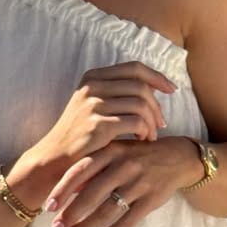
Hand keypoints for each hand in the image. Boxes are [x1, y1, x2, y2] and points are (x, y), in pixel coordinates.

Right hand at [24, 61, 176, 180]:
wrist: (54, 159)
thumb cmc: (79, 134)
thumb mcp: (92, 105)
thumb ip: (116, 92)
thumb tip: (154, 87)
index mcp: (93, 77)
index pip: (134, 68)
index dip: (157, 77)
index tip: (172, 89)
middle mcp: (92, 86)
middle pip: (141, 86)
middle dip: (156, 106)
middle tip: (161, 124)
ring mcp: (93, 104)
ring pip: (141, 105)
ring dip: (152, 122)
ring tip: (150, 136)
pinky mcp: (98, 125)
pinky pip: (136, 122)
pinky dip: (145, 132)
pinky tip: (142, 141)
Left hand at [44, 136, 202, 226]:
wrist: (177, 157)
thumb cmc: (137, 155)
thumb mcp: (116, 151)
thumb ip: (93, 166)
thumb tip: (66, 189)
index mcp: (112, 150)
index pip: (81, 170)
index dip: (63, 190)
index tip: (48, 207)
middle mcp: (124, 165)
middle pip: (92, 194)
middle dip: (71, 214)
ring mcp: (139, 183)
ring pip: (108, 210)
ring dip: (87, 226)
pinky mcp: (152, 199)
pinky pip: (128, 221)